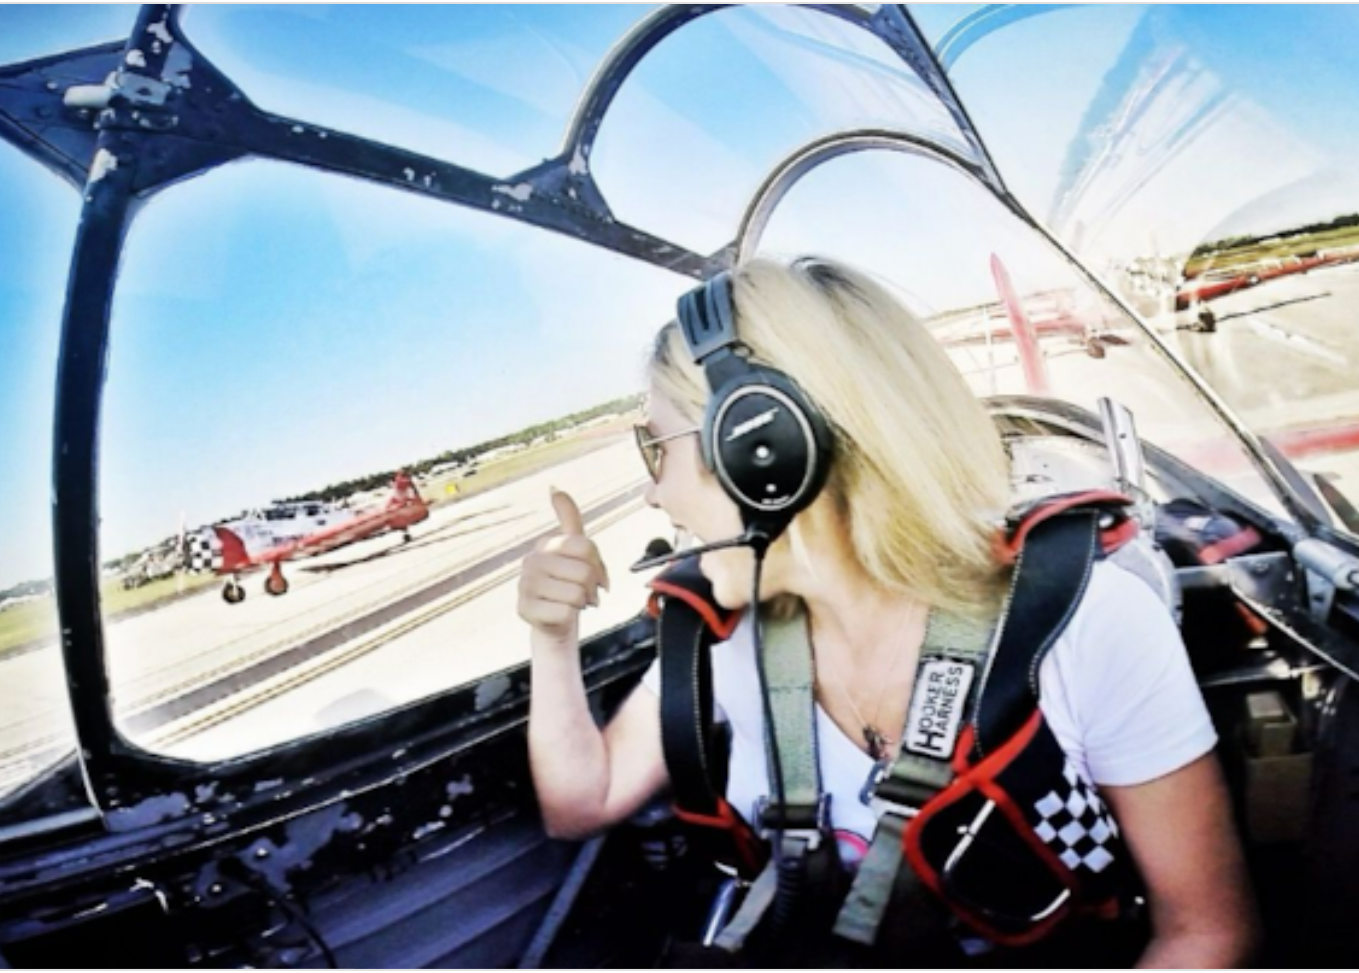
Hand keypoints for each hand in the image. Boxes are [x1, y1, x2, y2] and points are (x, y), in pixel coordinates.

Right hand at [518, 488, 610, 641]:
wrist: (554, 622)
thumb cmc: (568, 584)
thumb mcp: (574, 551)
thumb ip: (569, 519)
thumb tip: (554, 487)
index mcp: (545, 544)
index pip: (585, 546)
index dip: (599, 566)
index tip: (598, 577)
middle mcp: (530, 561)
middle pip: (583, 572)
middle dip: (592, 588)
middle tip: (586, 595)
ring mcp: (524, 585)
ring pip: (576, 593)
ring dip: (582, 603)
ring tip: (573, 604)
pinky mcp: (524, 609)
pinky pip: (566, 612)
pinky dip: (571, 617)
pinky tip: (561, 615)